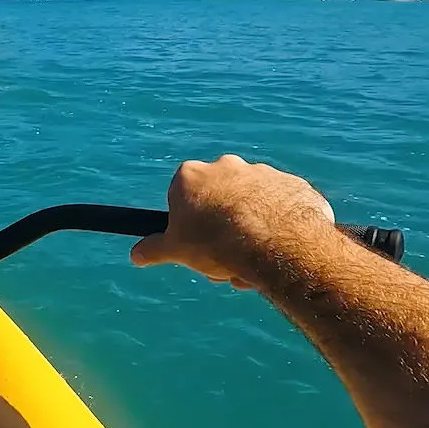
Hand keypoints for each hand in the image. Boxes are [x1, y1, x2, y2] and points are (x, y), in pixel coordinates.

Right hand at [130, 155, 335, 288]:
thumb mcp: (176, 250)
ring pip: (250, 207)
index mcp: (191, 176)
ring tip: (253, 261)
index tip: (196, 245)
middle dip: (220, 229)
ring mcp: (262, 172)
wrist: (276, 242)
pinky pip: (281, 208)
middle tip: (225, 260)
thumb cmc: (217, 243)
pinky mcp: (292, 184)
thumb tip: (136, 255)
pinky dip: (279, 226)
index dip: (188, 225)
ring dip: (249, 231)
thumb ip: (154, 249)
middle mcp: (226, 166)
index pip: (182, 199)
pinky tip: (278, 250)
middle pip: (218, 201)